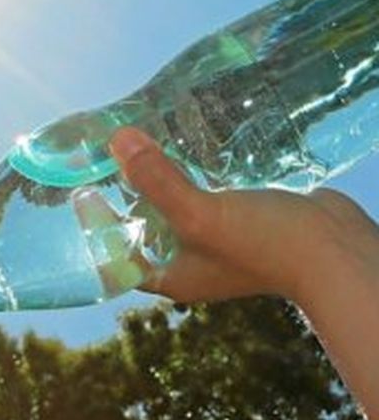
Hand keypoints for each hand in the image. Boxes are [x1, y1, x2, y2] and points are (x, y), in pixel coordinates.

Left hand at [105, 127, 378, 307]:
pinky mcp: (243, 221)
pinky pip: (207, 198)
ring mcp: (219, 243)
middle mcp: (191, 264)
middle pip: (144, 230)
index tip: (82, 194)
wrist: (336, 250)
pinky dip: (194, 178)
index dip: (97, 229)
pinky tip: (188, 151)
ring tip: (142, 150)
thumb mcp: (199, 213)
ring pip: (176, 211)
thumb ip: (156, 180)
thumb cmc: (264, 244)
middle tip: (109, 161)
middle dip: (127, 199)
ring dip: (160, 184)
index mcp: (172, 277)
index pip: (117, 256)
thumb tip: (117, 142)